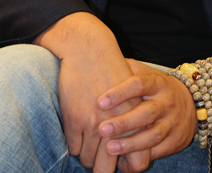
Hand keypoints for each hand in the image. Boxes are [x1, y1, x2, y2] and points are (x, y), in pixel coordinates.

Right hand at [35, 13, 150, 172]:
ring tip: (88, 143)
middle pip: (105, 169)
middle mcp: (117, 126)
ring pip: (86, 160)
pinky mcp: (75, 120)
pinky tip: (78, 132)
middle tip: (100, 161)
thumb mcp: (132, 97)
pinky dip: (75, 144)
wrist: (90, 50)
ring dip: (87, 155)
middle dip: (102, 169)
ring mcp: (94, 124)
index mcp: (136, 120)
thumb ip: (134, 123)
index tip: (120, 160)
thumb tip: (132, 153)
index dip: (128, 166)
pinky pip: (73, 148)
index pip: (137, 163)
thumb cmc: (112, 71)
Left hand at [97, 59, 196, 169]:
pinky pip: (157, 151)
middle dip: (124, 122)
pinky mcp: (174, 141)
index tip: (100, 101)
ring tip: (109, 148)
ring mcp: (172, 123)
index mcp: (157, 83)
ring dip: (130, 144)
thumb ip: (126, 70)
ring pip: (153, 135)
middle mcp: (166, 102)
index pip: (139, 84)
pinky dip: (140, 157)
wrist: (191, 103)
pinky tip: (123, 160)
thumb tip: (100, 64)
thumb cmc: (156, 88)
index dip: (120, 92)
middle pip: (146, 113)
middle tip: (102, 129)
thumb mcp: (146, 73)